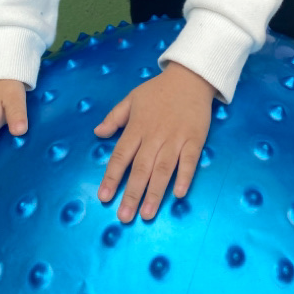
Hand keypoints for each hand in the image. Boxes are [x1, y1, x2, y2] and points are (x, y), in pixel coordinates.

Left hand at [94, 62, 214, 222]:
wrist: (191, 76)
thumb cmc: (159, 90)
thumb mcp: (132, 98)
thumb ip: (115, 117)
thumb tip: (97, 133)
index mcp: (137, 127)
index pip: (121, 155)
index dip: (112, 177)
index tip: (104, 197)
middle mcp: (154, 136)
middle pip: (141, 168)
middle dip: (132, 194)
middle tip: (124, 217)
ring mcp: (176, 138)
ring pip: (163, 168)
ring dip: (155, 192)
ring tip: (147, 214)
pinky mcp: (195, 138)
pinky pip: (189, 160)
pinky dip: (184, 176)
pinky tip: (178, 193)